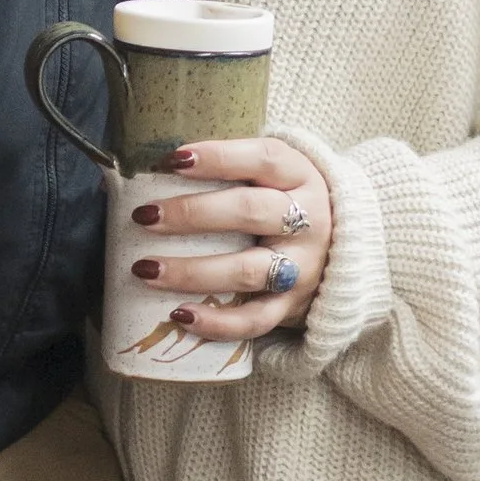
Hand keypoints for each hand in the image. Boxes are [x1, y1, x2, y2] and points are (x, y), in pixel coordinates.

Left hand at [129, 134, 335, 340]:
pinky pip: (255, 320)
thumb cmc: (284, 199)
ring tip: (146, 270)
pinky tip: (180, 316)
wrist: (346, 247)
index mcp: (299, 175)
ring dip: (193, 271)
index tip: (173, 159)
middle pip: (251, 212)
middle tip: (143, 217)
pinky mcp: (291, 306)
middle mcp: (307, 220)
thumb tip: (134, 175)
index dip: (219, 157)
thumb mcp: (271, 173)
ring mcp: (301, 267)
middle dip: (193, 214)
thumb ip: (225, 168)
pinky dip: (218, 323)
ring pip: (249, 270)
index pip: (263, 158)